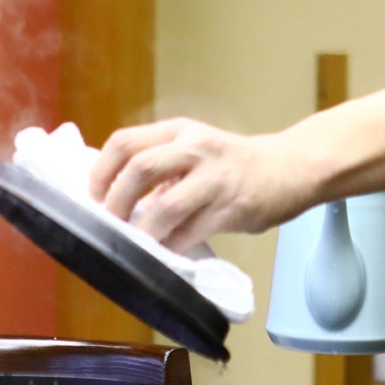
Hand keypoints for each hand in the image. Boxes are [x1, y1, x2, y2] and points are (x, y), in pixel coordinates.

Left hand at [89, 118, 315, 252]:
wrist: (290, 168)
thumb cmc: (234, 164)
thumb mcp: (195, 148)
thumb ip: (161, 166)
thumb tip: (116, 197)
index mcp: (179, 131)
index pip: (125, 142)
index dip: (101, 172)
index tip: (94, 196)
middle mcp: (195, 148)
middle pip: (139, 169)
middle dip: (116, 202)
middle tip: (112, 223)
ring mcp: (215, 178)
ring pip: (165, 207)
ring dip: (143, 232)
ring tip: (137, 244)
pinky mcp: (232, 208)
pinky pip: (192, 233)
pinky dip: (173, 247)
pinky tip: (168, 254)